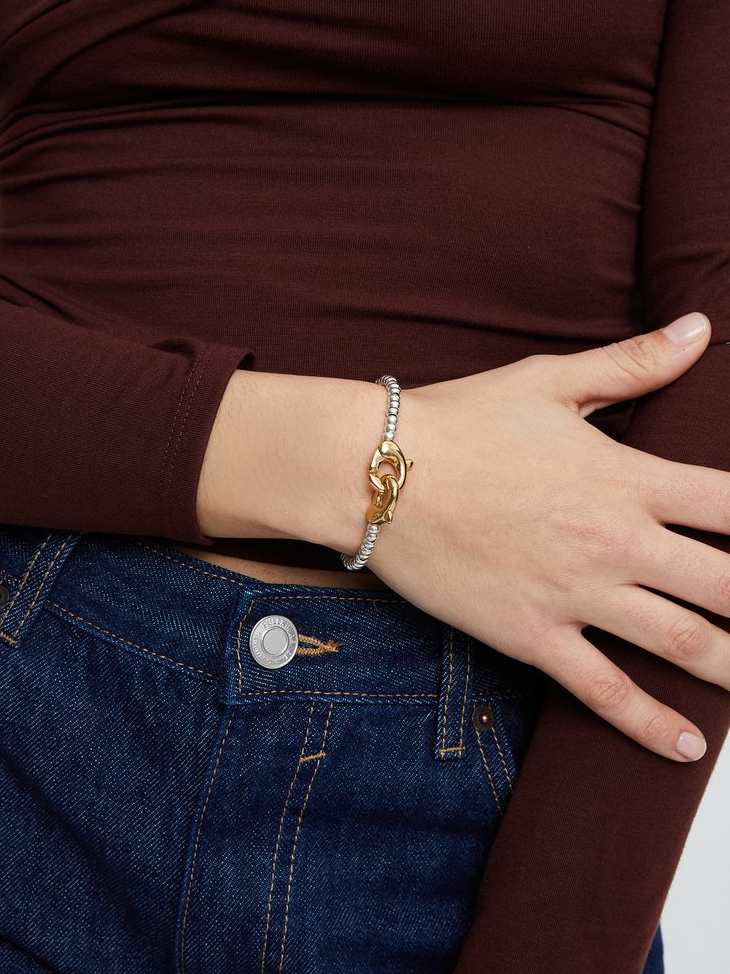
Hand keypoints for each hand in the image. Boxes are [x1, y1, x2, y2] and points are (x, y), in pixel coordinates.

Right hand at [368, 312, 724, 761]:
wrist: (377, 473)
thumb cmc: (461, 421)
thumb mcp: (550, 381)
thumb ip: (633, 363)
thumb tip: (702, 328)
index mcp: (628, 477)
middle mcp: (616, 541)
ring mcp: (577, 595)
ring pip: (686, 645)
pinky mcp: (533, 636)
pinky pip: (606, 691)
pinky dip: (652, 725)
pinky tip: (689, 746)